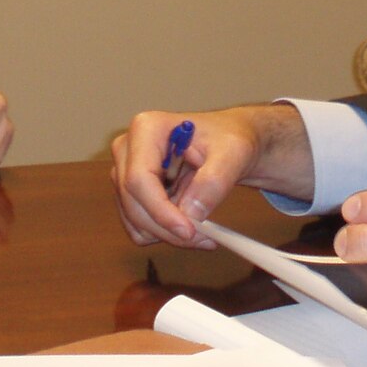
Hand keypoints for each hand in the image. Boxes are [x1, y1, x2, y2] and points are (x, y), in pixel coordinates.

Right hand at [109, 103, 313, 248]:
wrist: (239, 142)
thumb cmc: (236, 139)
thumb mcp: (235, 155)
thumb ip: (214, 181)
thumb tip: (193, 212)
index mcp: (147, 129)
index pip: (138, 181)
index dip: (161, 213)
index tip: (190, 231)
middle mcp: (129, 148)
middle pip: (132, 204)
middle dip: (168, 227)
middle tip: (205, 236)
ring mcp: (128, 170)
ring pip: (133, 220)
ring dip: (167, 233)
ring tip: (203, 229)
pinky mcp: (134, 191)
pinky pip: (139, 225)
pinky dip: (164, 233)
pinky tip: (191, 224)